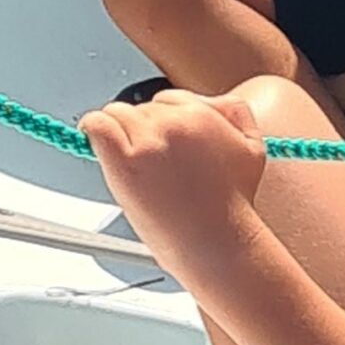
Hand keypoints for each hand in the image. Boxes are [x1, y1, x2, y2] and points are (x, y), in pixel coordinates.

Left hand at [82, 89, 266, 271]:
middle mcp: (173, 123)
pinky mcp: (125, 162)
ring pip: (117, 113)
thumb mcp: (251, 148)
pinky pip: (97, 126)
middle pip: (141, 108)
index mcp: (201, 114)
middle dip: (144, 132)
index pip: (167, 99)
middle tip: (156, 164)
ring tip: (132, 160)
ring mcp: (148, 142)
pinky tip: (97, 140)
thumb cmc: (232, 205)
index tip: (164, 144)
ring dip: (120, 133)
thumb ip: (234, 112)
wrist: (218, 245)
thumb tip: (208, 100)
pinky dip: (93, 129)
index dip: (164, 123)